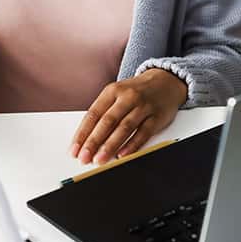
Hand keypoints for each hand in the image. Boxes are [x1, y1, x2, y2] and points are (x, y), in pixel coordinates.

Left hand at [69, 69, 186, 165]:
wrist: (165, 82)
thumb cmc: (136, 92)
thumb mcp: (116, 94)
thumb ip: (103, 113)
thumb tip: (87, 139)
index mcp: (112, 91)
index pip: (93, 114)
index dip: (82, 133)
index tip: (74, 149)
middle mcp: (127, 97)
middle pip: (107, 121)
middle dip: (93, 142)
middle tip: (84, 157)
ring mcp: (143, 106)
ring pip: (124, 127)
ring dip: (110, 146)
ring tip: (100, 160)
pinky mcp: (157, 117)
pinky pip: (143, 133)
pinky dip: (132, 145)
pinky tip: (122, 155)